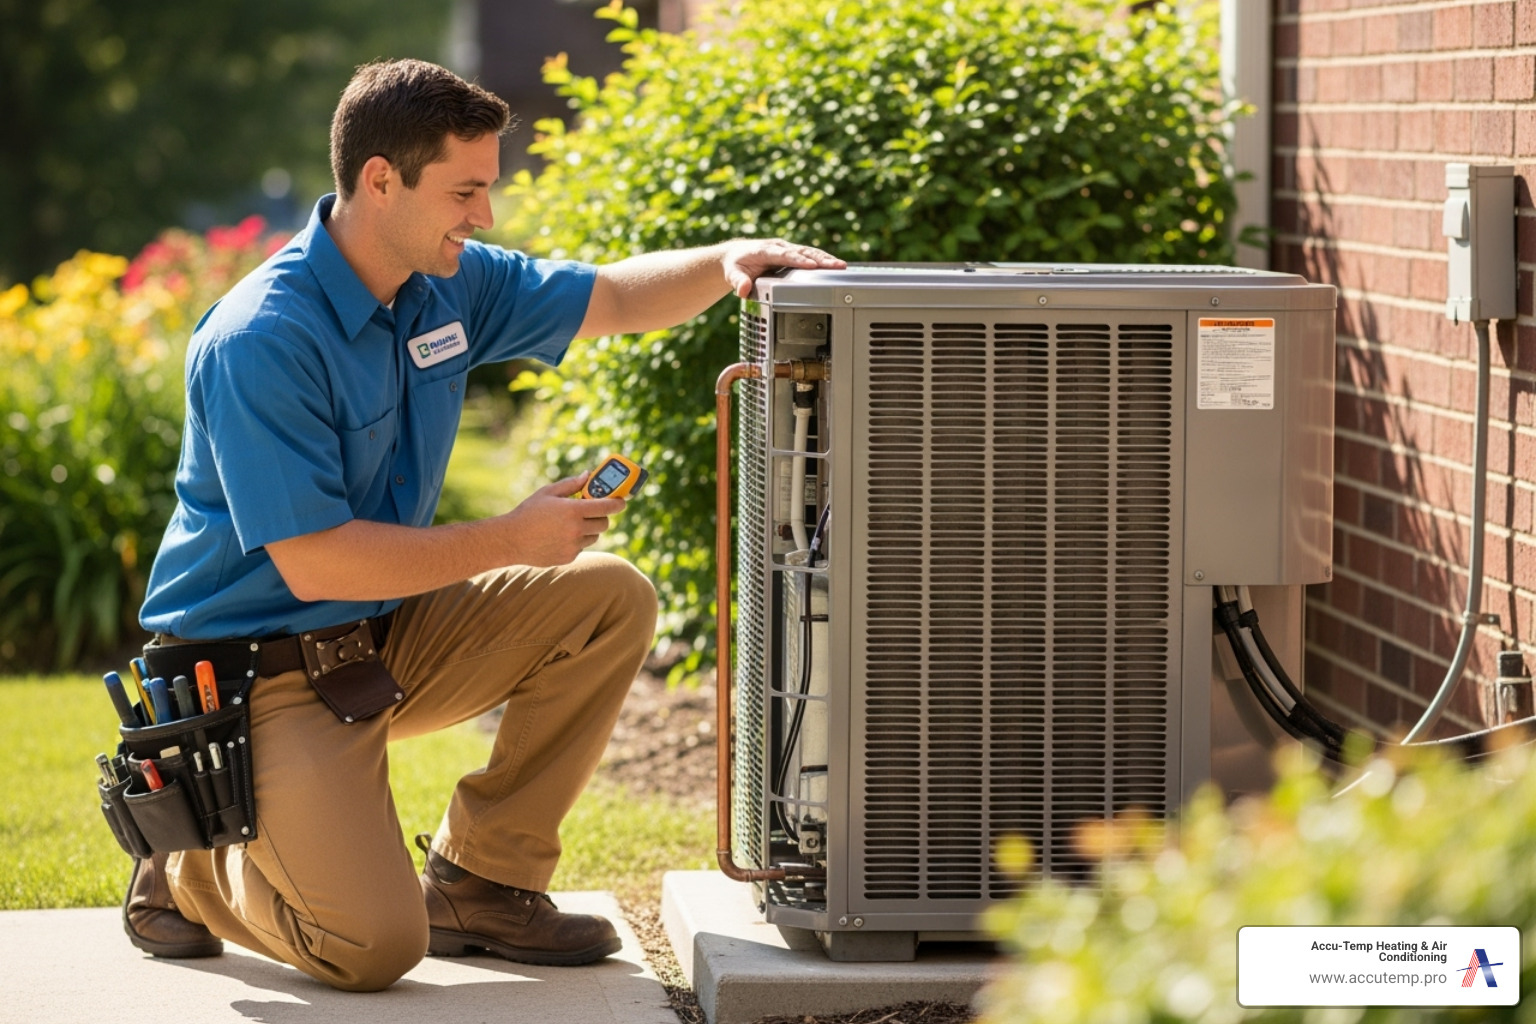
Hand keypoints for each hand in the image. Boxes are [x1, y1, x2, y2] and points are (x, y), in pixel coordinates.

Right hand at [496, 472, 625, 566]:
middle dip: (601, 516)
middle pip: (604, 523)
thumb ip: (571, 484)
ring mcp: (573, 545)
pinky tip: (559, 536)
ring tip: (570, 524)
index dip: (617, 503)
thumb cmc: (528, 513)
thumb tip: (588, 476)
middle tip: (592, 511)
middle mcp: (576, 529)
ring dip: (589, 530)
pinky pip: (581, 547)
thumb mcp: (548, 493)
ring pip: (594, 536)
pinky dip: (576, 541)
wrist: (511, 540)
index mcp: (573, 510)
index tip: (622, 501)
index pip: (606, 507)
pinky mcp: (568, 557)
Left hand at [722, 238, 846, 297]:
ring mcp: (788, 250)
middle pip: (803, 252)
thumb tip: (742, 290)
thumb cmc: (736, 264)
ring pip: (809, 253)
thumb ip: (737, 281)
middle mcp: (779, 248)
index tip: (811, 265)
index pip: (784, 255)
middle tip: (836, 265)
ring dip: (825, 259)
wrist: (737, 255)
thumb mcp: (732, 273)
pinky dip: (823, 262)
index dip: (798, 260)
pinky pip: (810, 257)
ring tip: (841, 266)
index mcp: (766, 250)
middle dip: (820, 259)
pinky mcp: (793, 255)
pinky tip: (836, 268)